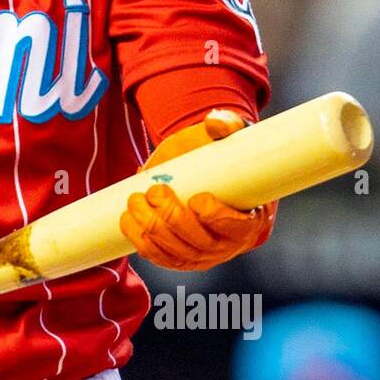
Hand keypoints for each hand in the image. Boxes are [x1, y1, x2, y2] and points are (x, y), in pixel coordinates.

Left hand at [119, 110, 275, 270]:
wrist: (198, 169)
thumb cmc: (218, 155)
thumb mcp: (226, 137)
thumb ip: (226, 124)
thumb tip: (216, 122)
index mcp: (251, 219)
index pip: (237, 227)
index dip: (217, 218)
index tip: (197, 200)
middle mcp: (228, 245)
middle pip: (199, 242)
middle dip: (172, 219)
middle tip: (155, 192)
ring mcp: (202, 255)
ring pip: (175, 252)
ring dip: (150, 229)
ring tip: (135, 201)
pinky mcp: (178, 257)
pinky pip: (159, 257)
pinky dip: (140, 241)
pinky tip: (128, 221)